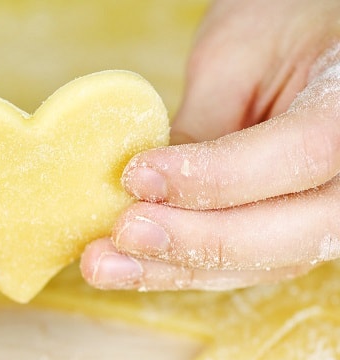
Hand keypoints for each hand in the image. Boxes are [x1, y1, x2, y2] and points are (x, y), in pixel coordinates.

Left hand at [81, 0, 339, 290]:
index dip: (216, 176)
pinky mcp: (293, 232)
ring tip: (104, 263)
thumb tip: (142, 190)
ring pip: (263, 262)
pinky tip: (125, 264)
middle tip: (122, 232)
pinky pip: (244, 264)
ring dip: (175, 269)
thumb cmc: (280, 28)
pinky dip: (181, 268)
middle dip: (195, 241)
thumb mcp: (238, 55)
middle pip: (290, 233)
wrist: (310, 41)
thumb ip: (203, 125)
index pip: (301, 153)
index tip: (139, 177)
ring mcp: (332, 212)